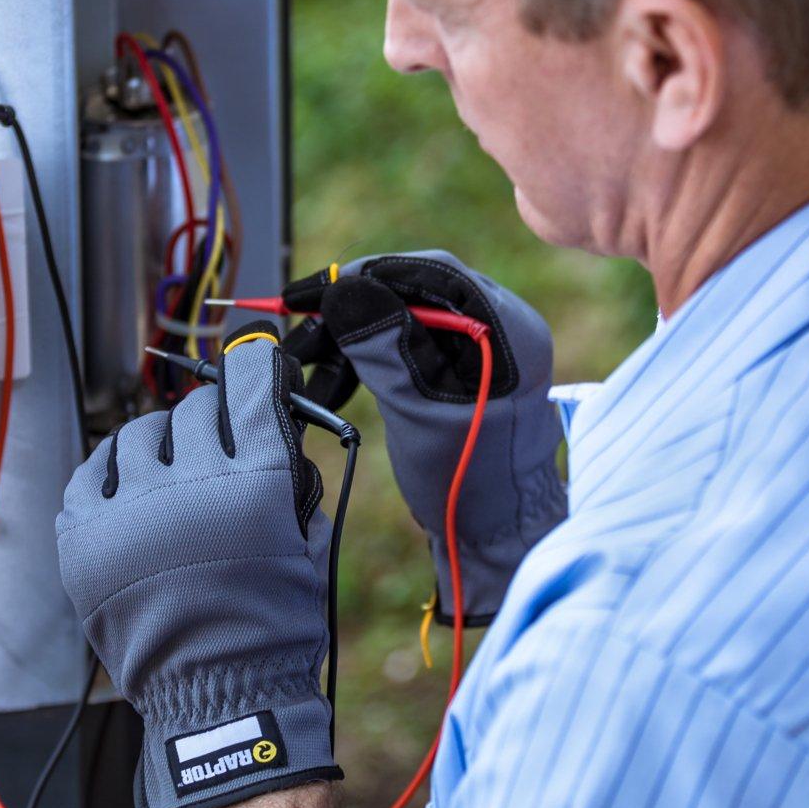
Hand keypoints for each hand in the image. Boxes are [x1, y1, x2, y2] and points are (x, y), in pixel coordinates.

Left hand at [56, 323, 340, 807]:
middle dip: (207, 420)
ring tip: (167, 468)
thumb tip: (267, 430)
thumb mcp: (305, 546)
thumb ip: (288, 482)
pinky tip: (123, 482)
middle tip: (212, 438)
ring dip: (159, 443)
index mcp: (255, 484)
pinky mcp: (85, 537)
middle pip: (193, 411)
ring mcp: (131, 510)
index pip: (249, 390)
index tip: (250, 357)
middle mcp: (191, 486)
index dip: (251, 366)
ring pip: (140, 435)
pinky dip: (108, 471)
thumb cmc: (269, 630)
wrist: (216, 697)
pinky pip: (89, 473)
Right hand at [281, 251, 565, 622]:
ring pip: (402, 320)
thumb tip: (343, 288)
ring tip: (308, 368)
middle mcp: (499, 327)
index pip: (430, 271)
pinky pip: (406, 348)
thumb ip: (383, 344)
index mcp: (507, 327)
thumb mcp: (418, 409)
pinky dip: (367, 361)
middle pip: (412, 292)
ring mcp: (481, 350)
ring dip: (351, 340)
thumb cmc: (467, 480)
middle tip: (301, 335)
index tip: (310, 292)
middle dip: (351, 312)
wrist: (497, 536)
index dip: (364, 275)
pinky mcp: (459, 373)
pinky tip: (334, 383)